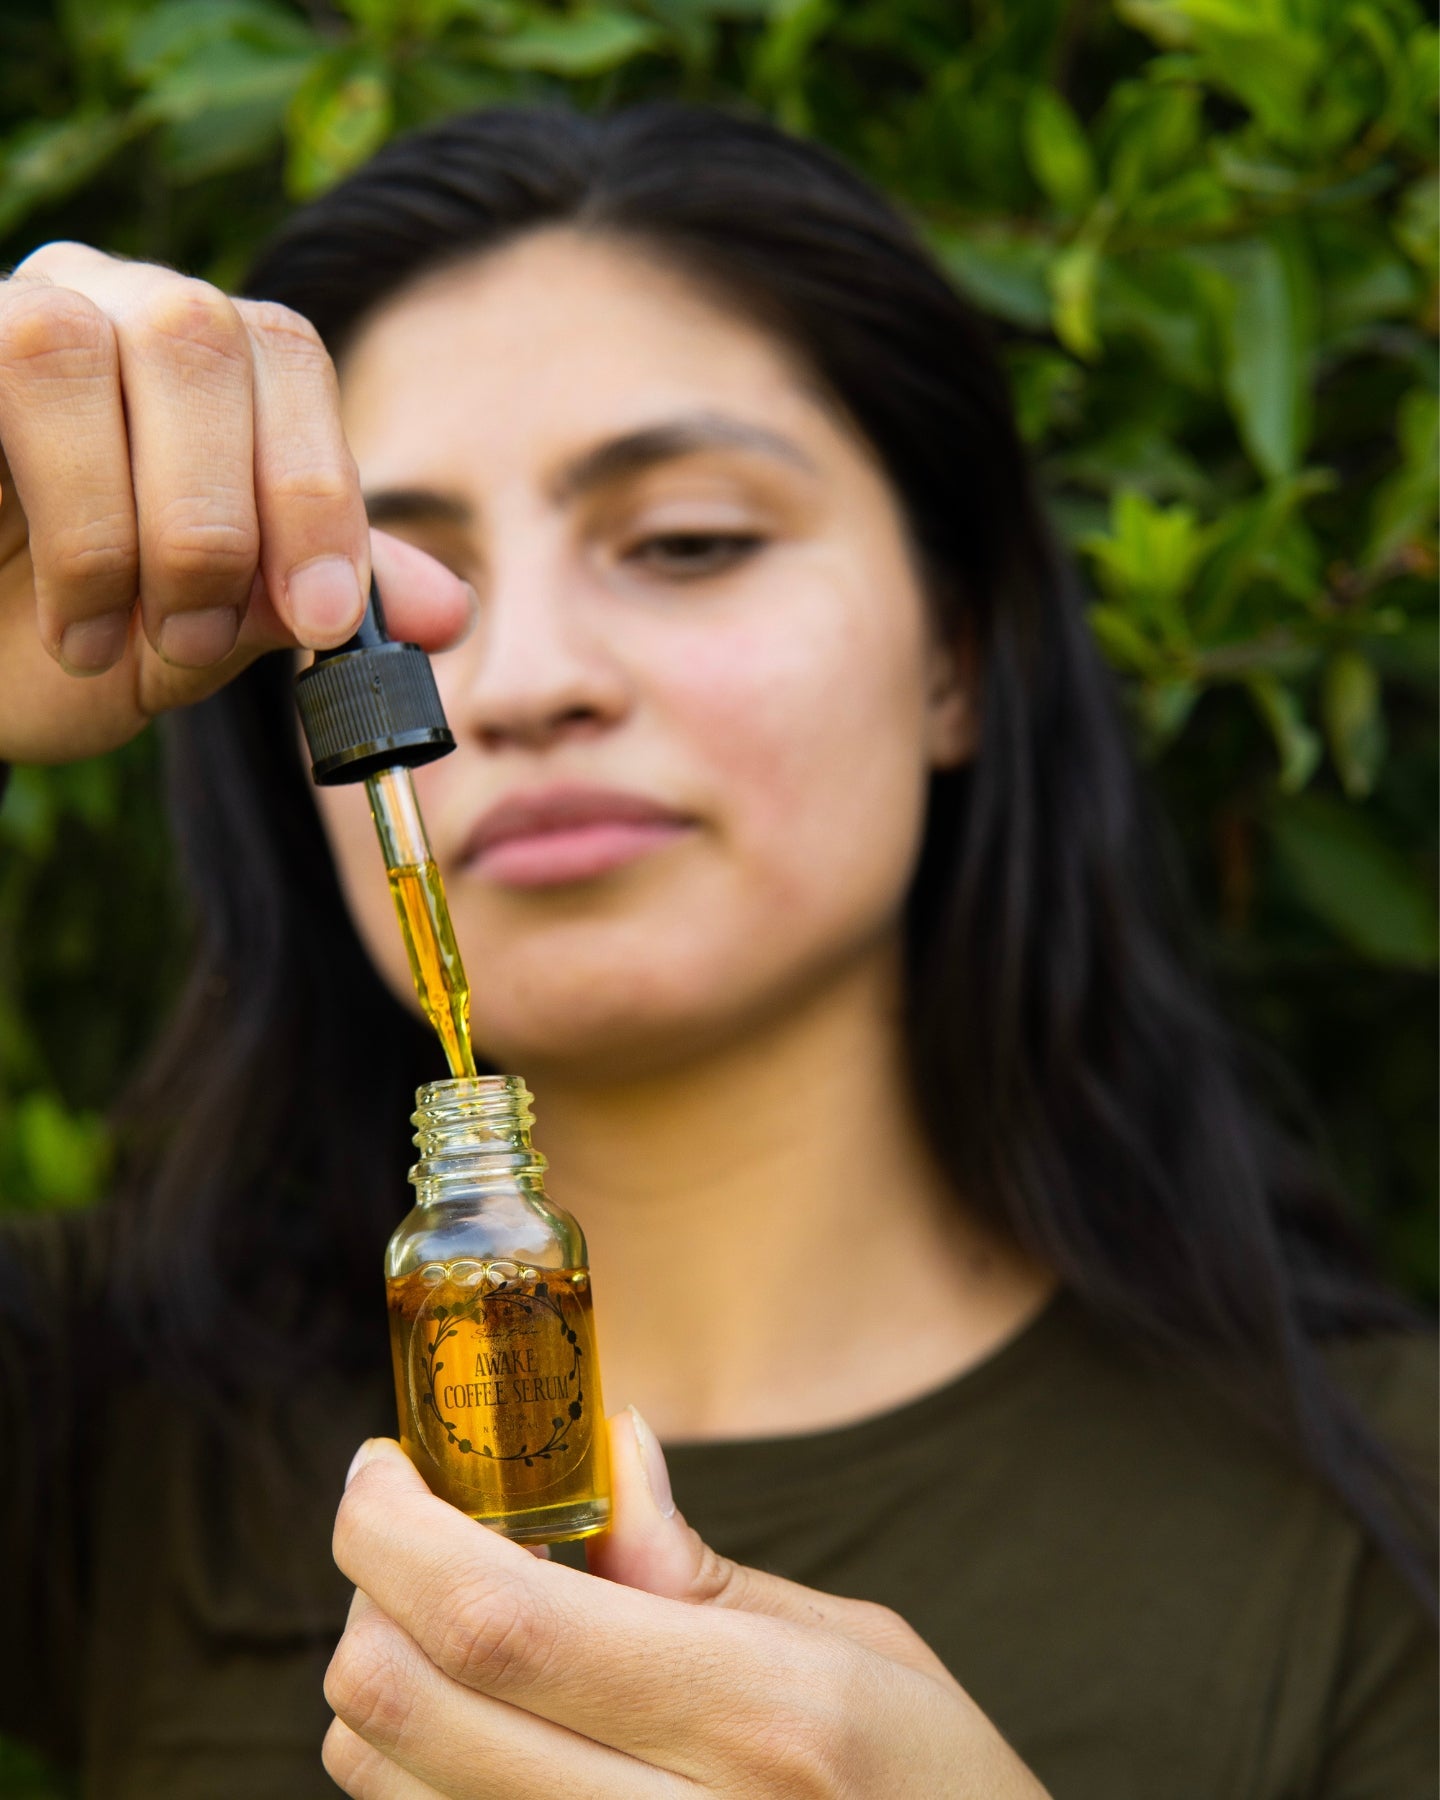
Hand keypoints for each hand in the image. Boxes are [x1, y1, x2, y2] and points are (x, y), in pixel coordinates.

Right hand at [0, 241, 471, 765]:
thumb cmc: (83, 633)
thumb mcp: (211, 634)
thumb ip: (313, 606)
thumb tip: (448, 611)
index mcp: (209, 358)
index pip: (290, 359)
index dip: (315, 488)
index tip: (320, 620)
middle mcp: (112, 301)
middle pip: (197, 336)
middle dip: (214, 518)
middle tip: (195, 643)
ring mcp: (9, 312)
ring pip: (71, 349)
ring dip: (108, 524)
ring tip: (101, 640)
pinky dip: (44, 517)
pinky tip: (58, 613)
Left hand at [324, 1415, 1050, 1797]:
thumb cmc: (938, 1792)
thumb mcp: (860, 1650)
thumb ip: (700, 1571)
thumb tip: (604, 1452)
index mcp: (760, 1717)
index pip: (501, 1620)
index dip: (395, 1533)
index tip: (379, 1469)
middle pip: (410, 1712)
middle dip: (366, 1596)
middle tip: (402, 1530)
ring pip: (393, 1793)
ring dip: (380, 1686)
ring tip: (448, 1625)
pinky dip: (423, 1772)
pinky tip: (493, 1724)